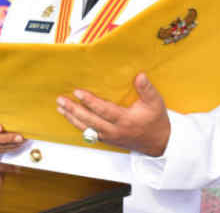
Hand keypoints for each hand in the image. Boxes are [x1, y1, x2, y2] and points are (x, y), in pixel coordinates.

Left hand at [56, 72, 170, 156]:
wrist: (158, 142)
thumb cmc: (156, 121)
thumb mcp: (156, 102)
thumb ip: (147, 89)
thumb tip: (139, 76)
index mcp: (125, 120)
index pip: (104, 110)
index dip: (90, 101)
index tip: (78, 92)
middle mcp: (115, 130)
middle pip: (90, 121)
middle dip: (74, 110)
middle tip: (62, 100)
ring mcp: (109, 137)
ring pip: (86, 128)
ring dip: (72, 117)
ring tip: (61, 107)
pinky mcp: (107, 140)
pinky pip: (88, 133)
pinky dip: (77, 124)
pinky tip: (69, 117)